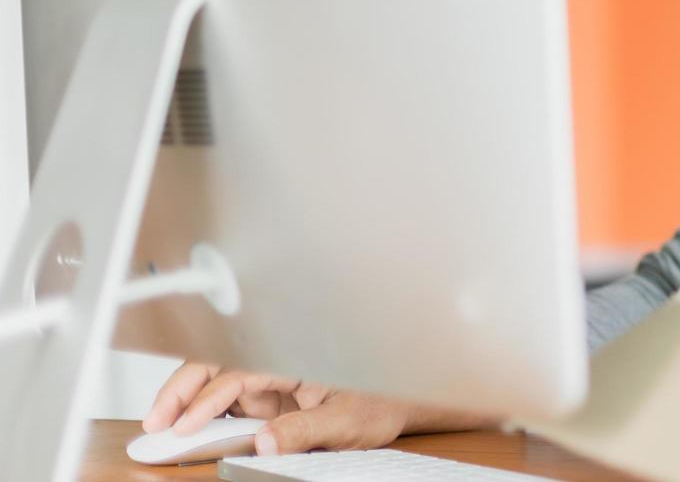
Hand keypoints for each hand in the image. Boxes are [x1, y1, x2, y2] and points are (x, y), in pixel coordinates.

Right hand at [143, 362, 493, 453]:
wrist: (407, 398)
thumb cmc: (385, 397)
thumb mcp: (349, 419)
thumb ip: (307, 430)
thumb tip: (266, 443)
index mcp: (295, 357)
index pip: (237, 374)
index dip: (205, 399)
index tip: (181, 424)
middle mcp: (280, 363)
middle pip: (217, 368)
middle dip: (180, 390)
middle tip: (153, 421)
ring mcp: (275, 380)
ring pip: (219, 384)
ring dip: (189, 402)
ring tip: (161, 428)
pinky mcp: (274, 398)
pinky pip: (234, 403)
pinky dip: (208, 414)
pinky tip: (190, 431)